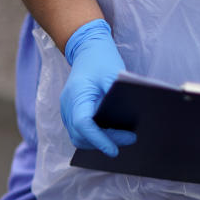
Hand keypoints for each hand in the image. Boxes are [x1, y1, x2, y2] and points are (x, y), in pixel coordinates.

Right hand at [60, 19, 135, 156]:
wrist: (86, 49)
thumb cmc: (101, 59)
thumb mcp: (114, 75)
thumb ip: (119, 97)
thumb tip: (132, 121)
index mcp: (76, 95)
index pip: (84, 125)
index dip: (99, 140)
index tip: (114, 150)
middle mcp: (67, 106)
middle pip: (81, 136)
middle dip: (104, 142)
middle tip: (131, 139)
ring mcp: (67, 111)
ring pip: (79, 137)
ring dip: (98, 142)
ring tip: (123, 138)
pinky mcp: (72, 113)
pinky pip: (80, 131)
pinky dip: (95, 136)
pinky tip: (113, 133)